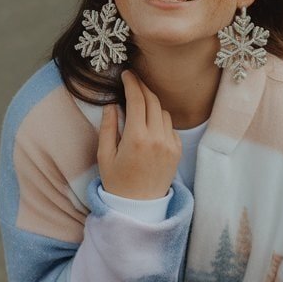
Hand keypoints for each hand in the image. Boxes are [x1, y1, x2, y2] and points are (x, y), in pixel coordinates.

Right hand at [98, 68, 181, 198]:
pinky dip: (160, 121)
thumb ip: (108, 127)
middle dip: (142, 87)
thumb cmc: (117, 183)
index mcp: (136, 138)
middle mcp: (157, 138)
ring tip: (139, 106)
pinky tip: (149, 126)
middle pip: (152, 100)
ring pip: (163, 112)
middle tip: (133, 81)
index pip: (137, 99)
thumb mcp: (104, 155)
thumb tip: (112, 104)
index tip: (126, 74)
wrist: (139, 207)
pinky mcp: (177, 151)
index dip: (131, 83)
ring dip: (151, 104)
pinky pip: (170, 127)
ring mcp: (170, 144)